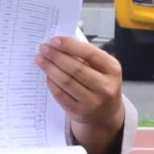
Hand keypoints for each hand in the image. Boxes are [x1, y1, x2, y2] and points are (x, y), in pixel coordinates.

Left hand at [39, 35, 124, 153]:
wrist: (106, 112)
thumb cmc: (101, 83)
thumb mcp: (103, 68)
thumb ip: (87, 56)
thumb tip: (61, 44)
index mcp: (113, 70)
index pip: (90, 54)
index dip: (70, 46)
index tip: (55, 40)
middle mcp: (105, 87)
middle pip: (75, 68)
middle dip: (56, 56)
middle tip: (43, 48)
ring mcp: (93, 102)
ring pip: (66, 81)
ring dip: (50, 68)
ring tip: (40, 59)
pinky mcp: (79, 112)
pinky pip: (60, 95)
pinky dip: (51, 83)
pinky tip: (47, 75)